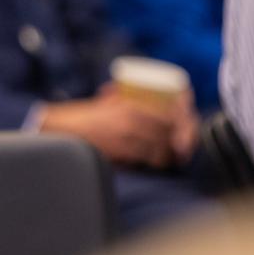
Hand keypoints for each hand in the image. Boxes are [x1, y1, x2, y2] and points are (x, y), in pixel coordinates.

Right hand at [38, 87, 198, 168]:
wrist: (65, 129)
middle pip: (171, 129)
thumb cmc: (87, 116)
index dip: (185, 118)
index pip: (170, 110)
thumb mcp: (110, 100)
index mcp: (132, 104)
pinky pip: (149, 158)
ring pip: (163, 146)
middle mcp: (133, 118)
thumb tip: (146, 92)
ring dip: (172, 152)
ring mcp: (128, 136)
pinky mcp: (122, 151)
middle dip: (184, 138)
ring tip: (174, 155)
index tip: (188, 123)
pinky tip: (159, 162)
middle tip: (185, 145)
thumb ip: (128, 97)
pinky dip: (158, 161)